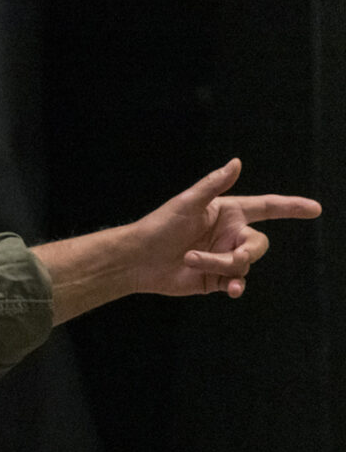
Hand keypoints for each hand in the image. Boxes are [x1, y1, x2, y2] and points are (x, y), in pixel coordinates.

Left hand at [36, 158, 321, 321]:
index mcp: (228, 212)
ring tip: (190, 261)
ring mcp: (224, 257)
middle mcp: (230, 234)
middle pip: (258, 244)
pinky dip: (236, 286)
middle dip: (242, 252)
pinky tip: (231, 290)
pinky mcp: (215, 279)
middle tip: (220, 256)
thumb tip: (236, 162)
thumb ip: (213, 184)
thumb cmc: (159, 225)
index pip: (267, 207)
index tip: (315, 208)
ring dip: (220, 266)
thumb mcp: (187, 202)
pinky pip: (236, 282)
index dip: (291, 207)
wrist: (137, 259)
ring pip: (243, 265)